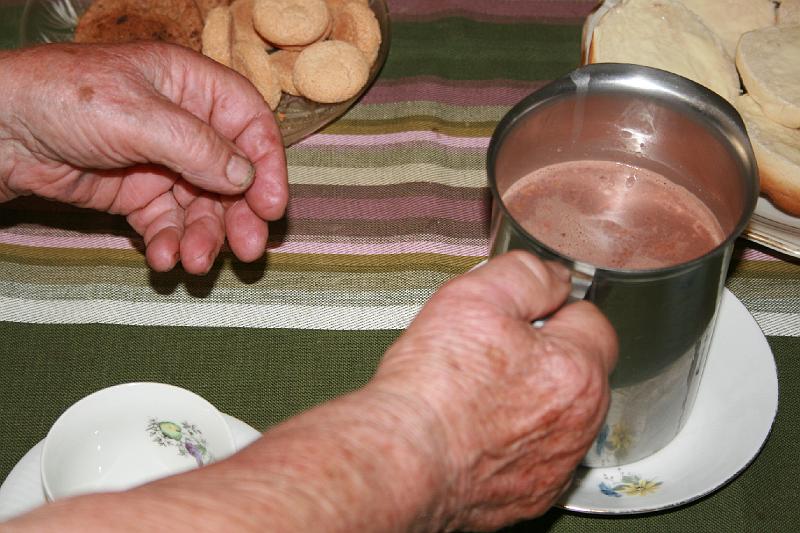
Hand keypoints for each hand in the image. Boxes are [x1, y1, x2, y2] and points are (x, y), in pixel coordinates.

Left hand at [0, 42, 287, 273]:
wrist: (0, 132)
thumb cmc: (62, 98)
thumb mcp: (137, 115)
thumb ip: (197, 147)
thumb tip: (246, 178)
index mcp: (191, 86)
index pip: (250, 123)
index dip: (268, 164)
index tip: (272, 205)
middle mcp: (185, 125)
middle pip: (233, 174)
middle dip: (240, 214)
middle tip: (248, 249)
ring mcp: (162, 163)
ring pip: (202, 207)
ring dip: (204, 236)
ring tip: (196, 262)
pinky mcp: (138, 195)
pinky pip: (167, 224)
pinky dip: (169, 243)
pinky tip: (161, 257)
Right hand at [374, 251, 617, 530]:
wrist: (403, 459)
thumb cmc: (434, 387)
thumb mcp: (476, 295)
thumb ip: (528, 274)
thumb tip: (554, 277)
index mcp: (578, 371)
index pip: (591, 321)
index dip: (552, 309)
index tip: (519, 317)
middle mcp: (579, 425)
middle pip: (577, 371)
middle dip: (544, 356)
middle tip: (491, 352)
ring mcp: (555, 466)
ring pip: (556, 416)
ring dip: (530, 400)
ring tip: (478, 393)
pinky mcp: (530, 496)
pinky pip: (533, 456)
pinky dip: (512, 442)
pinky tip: (476, 430)